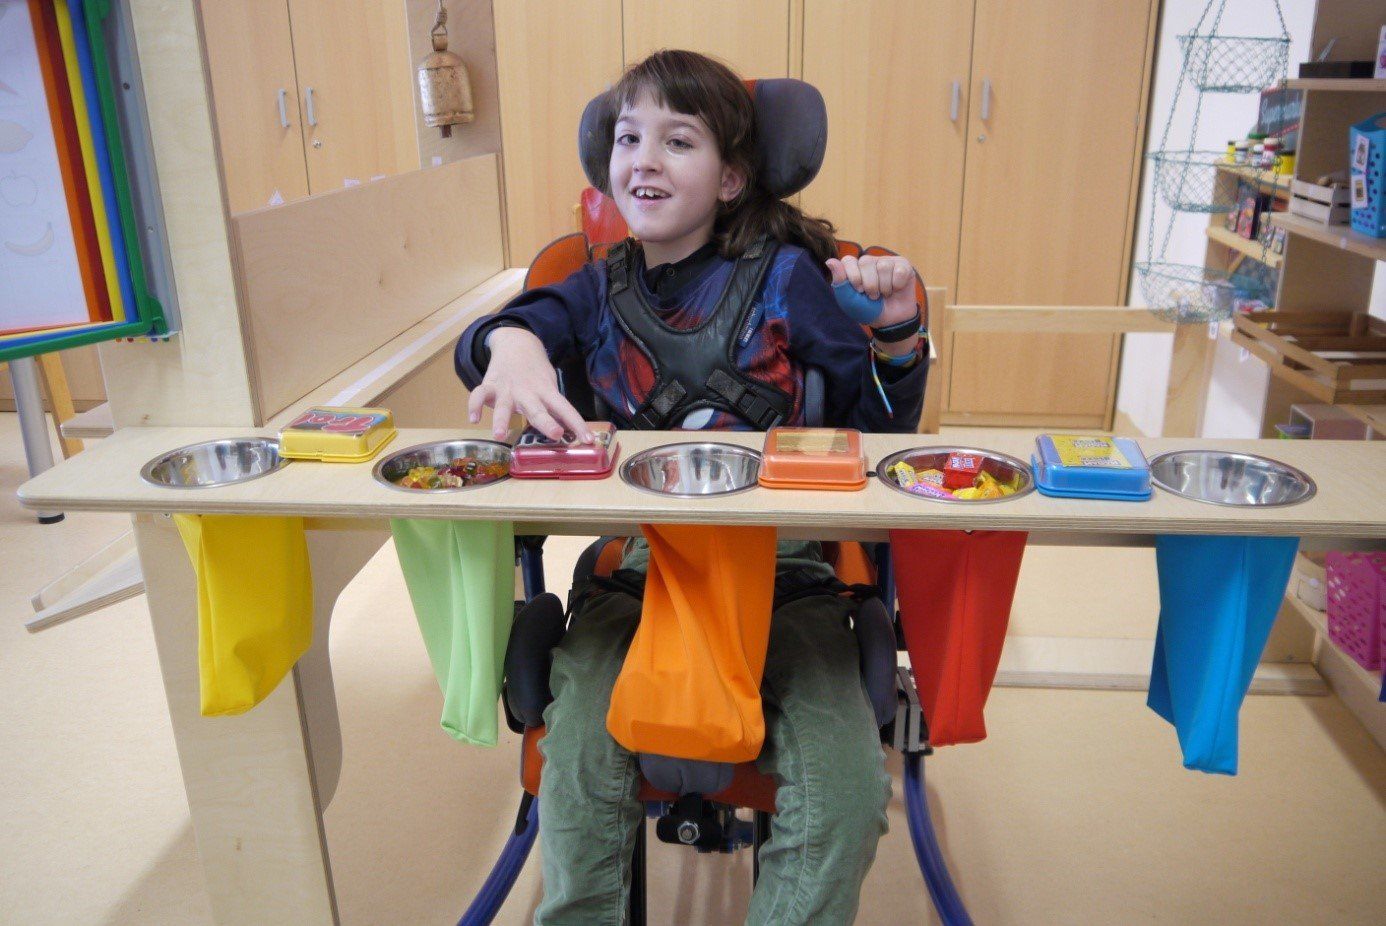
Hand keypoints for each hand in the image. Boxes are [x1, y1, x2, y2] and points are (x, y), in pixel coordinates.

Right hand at [467, 327, 592, 442]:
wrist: (516, 342)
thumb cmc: (535, 372)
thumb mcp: (549, 385)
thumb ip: (553, 407)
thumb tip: (566, 432)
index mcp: (546, 391)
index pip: (565, 408)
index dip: (577, 424)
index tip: (588, 439)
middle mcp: (528, 392)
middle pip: (538, 409)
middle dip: (546, 422)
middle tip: (555, 433)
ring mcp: (507, 388)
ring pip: (504, 405)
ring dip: (501, 419)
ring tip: (499, 435)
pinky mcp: (490, 385)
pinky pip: (479, 395)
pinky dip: (474, 406)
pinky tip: (473, 420)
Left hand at [825, 254, 920, 327]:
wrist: (891, 322)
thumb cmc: (868, 310)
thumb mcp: (850, 301)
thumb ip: (840, 282)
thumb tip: (829, 260)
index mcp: (854, 268)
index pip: (848, 260)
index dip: (854, 277)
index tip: (859, 291)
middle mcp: (870, 261)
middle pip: (866, 262)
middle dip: (870, 285)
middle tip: (873, 296)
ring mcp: (887, 261)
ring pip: (884, 266)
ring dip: (884, 287)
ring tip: (885, 294)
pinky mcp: (903, 266)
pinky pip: (900, 270)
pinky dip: (897, 285)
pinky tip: (896, 289)